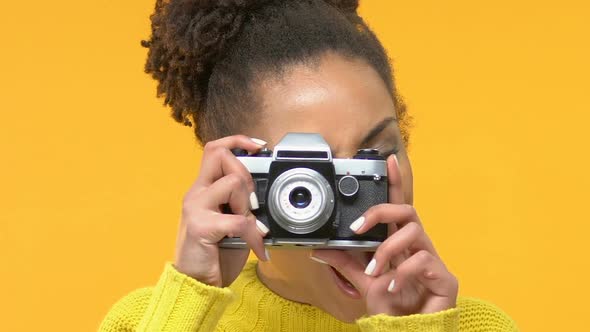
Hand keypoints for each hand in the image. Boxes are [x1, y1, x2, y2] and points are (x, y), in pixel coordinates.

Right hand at [174, 135, 269, 286]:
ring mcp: (196, 208)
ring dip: (249, 206)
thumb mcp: (229, 222)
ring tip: (249, 228)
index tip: (259, 146)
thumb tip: (263, 195)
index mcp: (203, 190)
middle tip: (251, 204)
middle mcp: (196, 194)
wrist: (195, 285)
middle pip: (220, 155)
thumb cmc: (214, 255)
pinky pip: (238, 221)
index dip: (238, 141)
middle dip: (246, 174)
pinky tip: (258, 248)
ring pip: (232, 182)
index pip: (214, 149)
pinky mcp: (201, 226)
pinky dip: (254, 235)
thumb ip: (240, 204)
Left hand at [311, 155, 457, 315]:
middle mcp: (417, 247)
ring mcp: (433, 261)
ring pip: (413, 232)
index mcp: (400, 244)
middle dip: (382, 211)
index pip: (398, 208)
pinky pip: (423, 260)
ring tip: (376, 272)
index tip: (386, 161)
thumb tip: (320, 249)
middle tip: (359, 227)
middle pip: (408, 210)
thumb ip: (345, 263)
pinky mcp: (445, 278)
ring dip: (388, 250)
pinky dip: (402, 272)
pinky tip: (392, 286)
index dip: (395, 183)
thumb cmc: (392, 308)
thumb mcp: (363, 281)